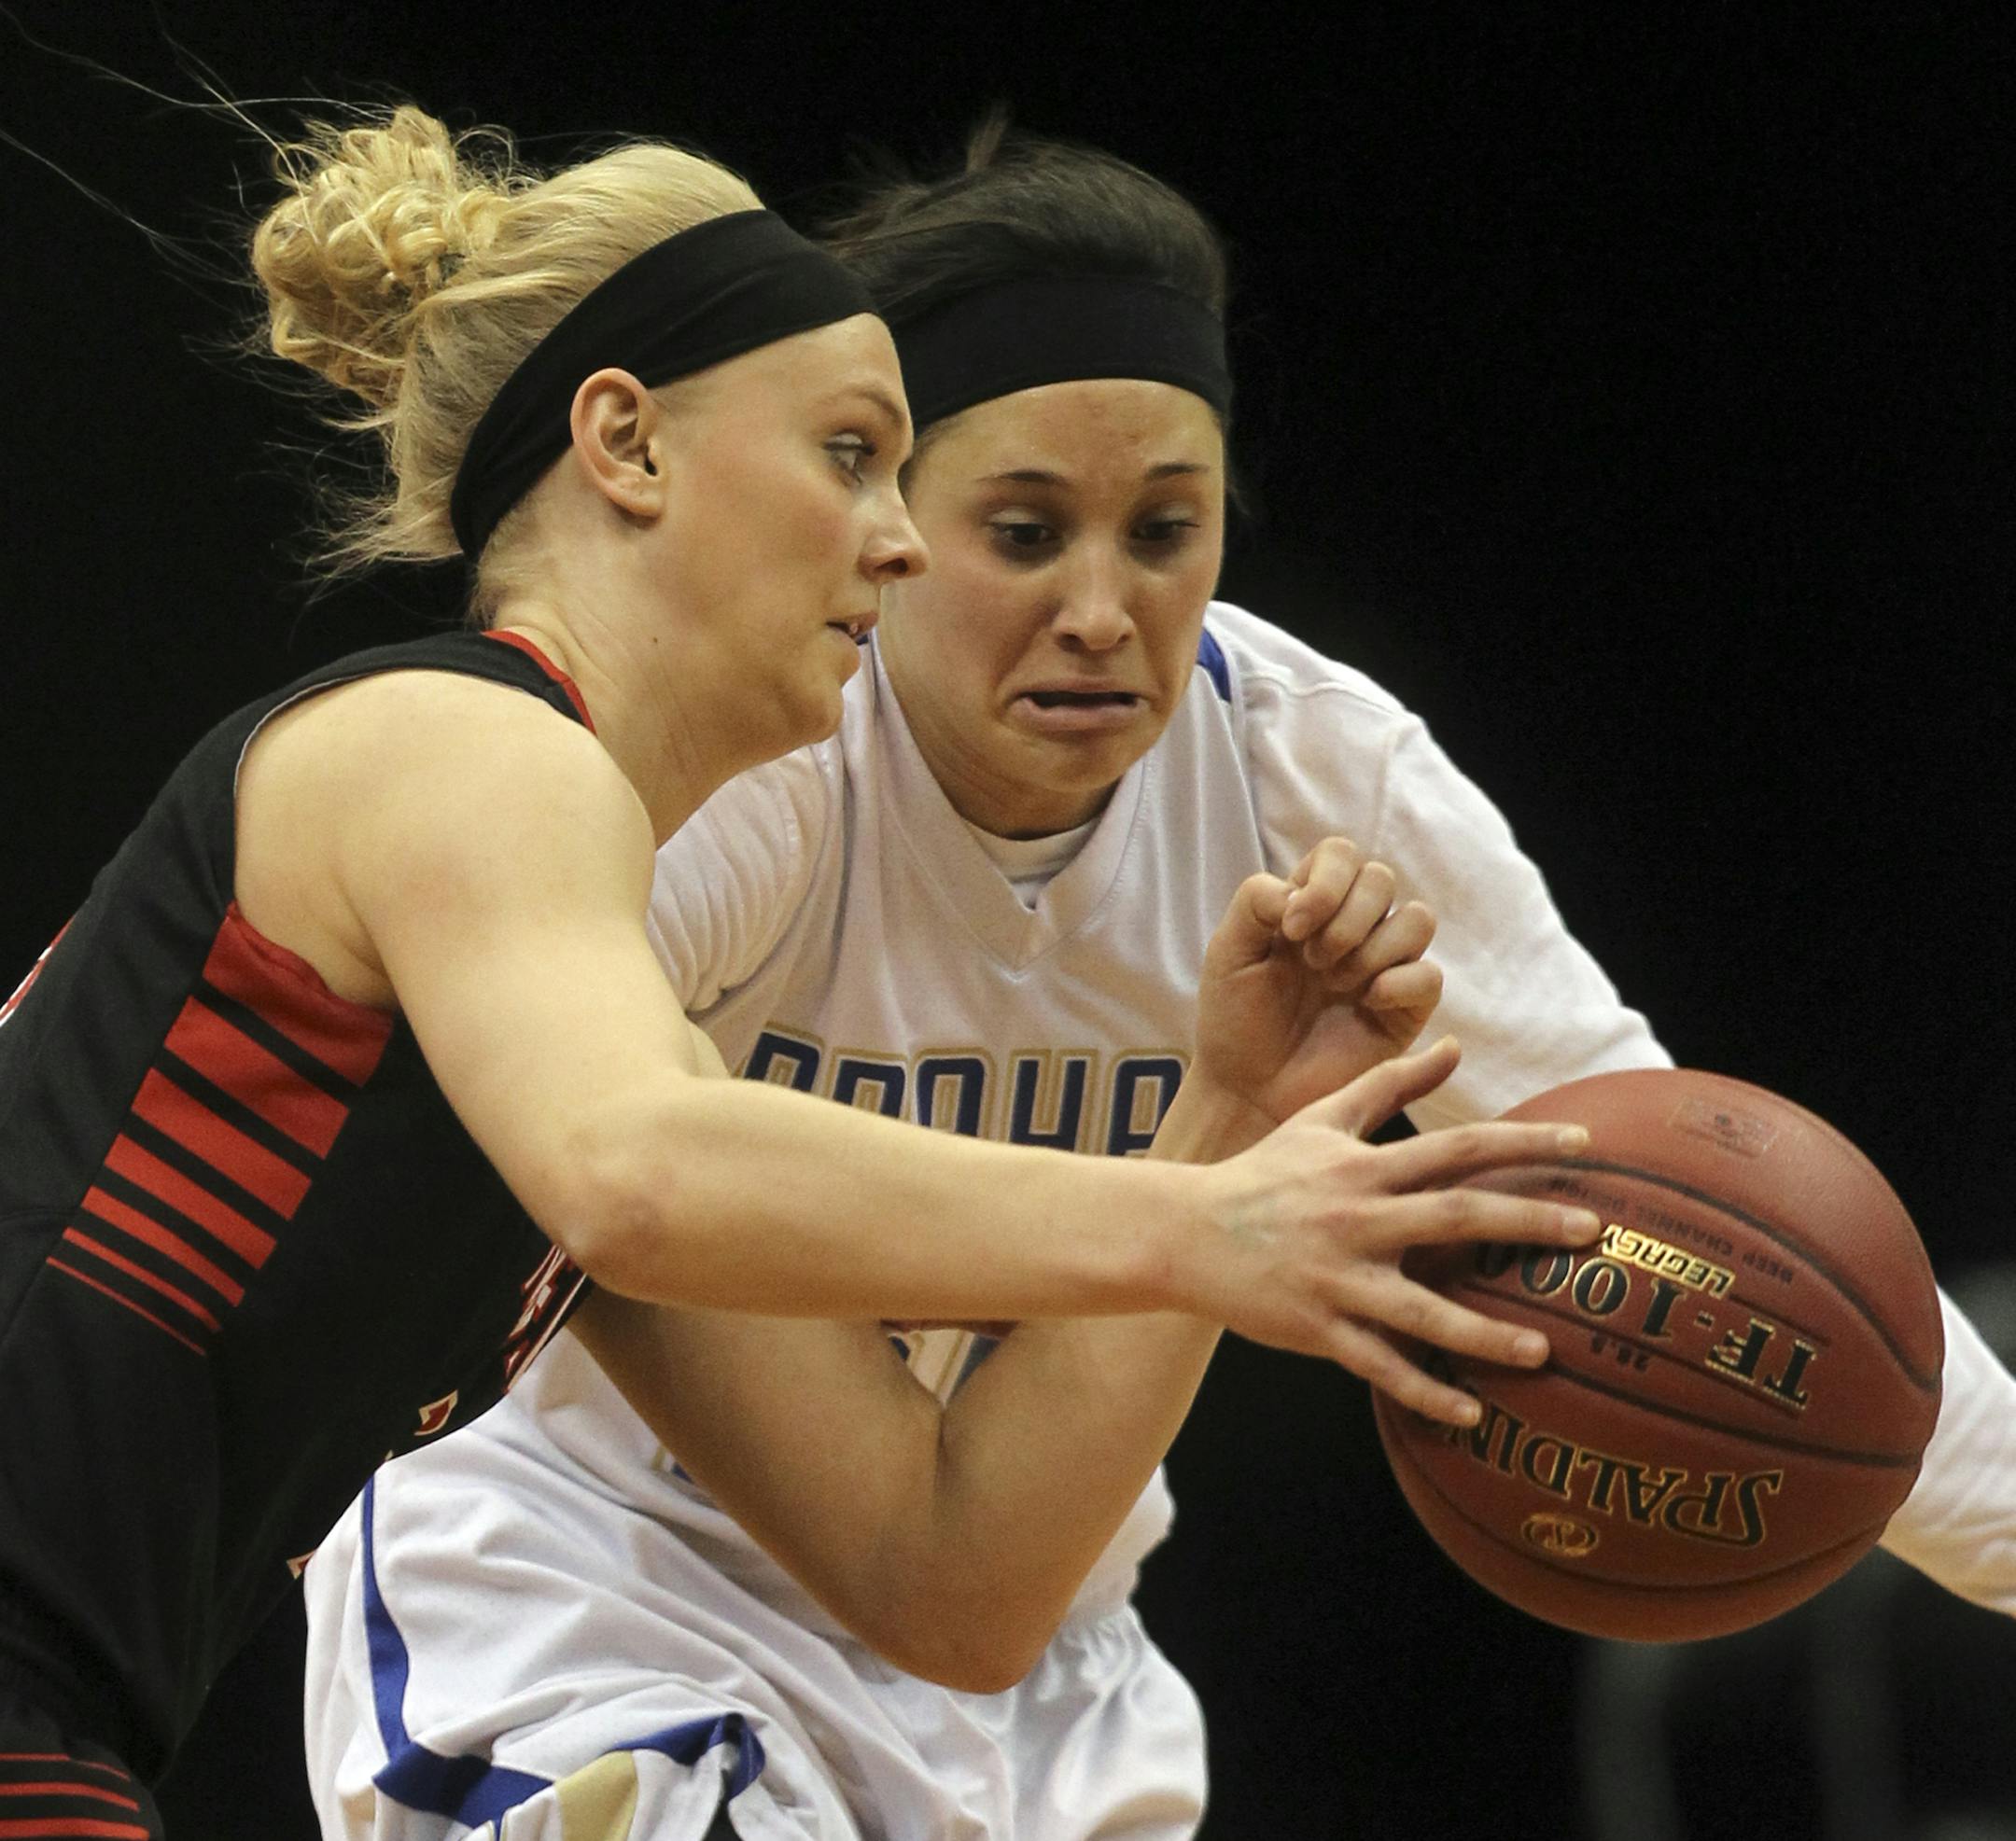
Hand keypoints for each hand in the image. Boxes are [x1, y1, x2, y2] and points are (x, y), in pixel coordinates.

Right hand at [1185, 1036, 1601, 1424]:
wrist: (1182, 1232)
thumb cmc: (1260, 1173)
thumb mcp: (1321, 1119)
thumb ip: (1389, 1083)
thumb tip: (1453, 1044)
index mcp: (1363, 1168)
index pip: (1457, 1147)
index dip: (1522, 1141)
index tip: (1584, 1143)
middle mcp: (1357, 1219)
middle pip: (1454, 1216)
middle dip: (1527, 1222)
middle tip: (1592, 1232)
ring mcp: (1337, 1278)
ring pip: (1421, 1309)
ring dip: (1485, 1332)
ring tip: (1543, 1351)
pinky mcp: (1317, 1327)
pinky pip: (1378, 1365)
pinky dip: (1423, 1391)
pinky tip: (1470, 1415)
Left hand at [1190, 838, 1441, 1134]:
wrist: (1247, 1089)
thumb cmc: (1235, 1019)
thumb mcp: (1228, 950)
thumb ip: (1256, 900)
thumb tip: (1302, 891)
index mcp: (1312, 905)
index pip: (1341, 855)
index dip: (1325, 882)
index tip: (1290, 929)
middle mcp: (1354, 928)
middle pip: (1381, 878)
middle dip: (1346, 917)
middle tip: (1311, 961)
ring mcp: (1384, 967)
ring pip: (1417, 918)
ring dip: (1371, 947)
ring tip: (1333, 984)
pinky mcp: (1406, 1010)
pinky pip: (1429, 975)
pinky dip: (1398, 982)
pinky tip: (1364, 1003)